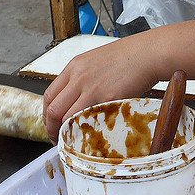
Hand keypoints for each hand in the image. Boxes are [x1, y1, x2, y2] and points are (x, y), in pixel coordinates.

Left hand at [42, 38, 160, 141]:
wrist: (148, 53)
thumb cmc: (128, 57)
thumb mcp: (96, 61)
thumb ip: (83, 78)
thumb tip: (76, 99)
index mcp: (74, 67)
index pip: (49, 95)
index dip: (46, 115)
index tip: (50, 124)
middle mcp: (79, 77)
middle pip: (53, 109)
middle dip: (51, 128)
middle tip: (57, 138)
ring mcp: (92, 89)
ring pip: (66, 118)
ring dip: (65, 132)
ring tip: (70, 140)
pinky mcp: (107, 98)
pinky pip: (88, 120)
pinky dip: (84, 131)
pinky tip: (87, 136)